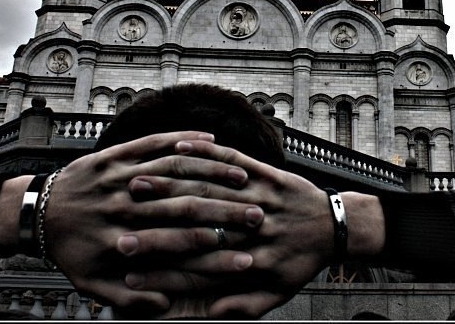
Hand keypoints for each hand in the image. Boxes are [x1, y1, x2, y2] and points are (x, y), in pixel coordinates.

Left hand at [42, 132, 264, 312]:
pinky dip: (183, 139)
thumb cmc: (67, 249)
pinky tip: (208, 138)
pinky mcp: (117, 153)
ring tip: (244, 181)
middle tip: (259, 219)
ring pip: (174, 170)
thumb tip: (164, 303)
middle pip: (184, 207)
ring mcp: (121, 174)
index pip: (178, 247)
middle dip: (225, 213)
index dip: (214, 256)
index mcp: (122, 239)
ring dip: (212, 173)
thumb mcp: (91, 285)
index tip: (246, 261)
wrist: (37, 212)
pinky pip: (154, 142)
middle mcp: (125, 205)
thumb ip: (128, 298)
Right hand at [118, 139, 334, 317]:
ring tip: (137, 183)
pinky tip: (180, 147)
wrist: (334, 228)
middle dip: (154, 224)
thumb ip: (242, 306)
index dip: (159, 268)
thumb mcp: (276, 294)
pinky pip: (235, 160)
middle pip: (196, 226)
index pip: (196, 266)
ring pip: (210, 190)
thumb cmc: (301, 262)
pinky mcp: (268, 174)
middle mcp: (253, 230)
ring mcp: (261, 197)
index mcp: (253, 263)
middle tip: (119, 217)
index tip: (126, 266)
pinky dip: (206, 153)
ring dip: (171, 185)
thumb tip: (207, 314)